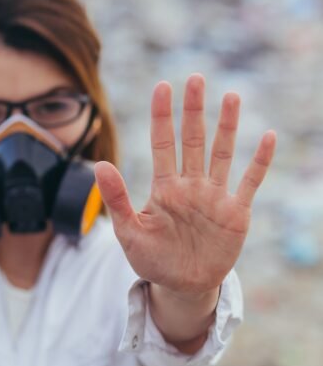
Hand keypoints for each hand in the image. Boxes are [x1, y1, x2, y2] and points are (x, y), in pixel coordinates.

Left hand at [93, 74, 275, 296]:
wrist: (181, 286)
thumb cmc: (152, 258)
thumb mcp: (128, 231)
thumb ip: (115, 198)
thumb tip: (99, 164)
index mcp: (163, 188)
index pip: (162, 143)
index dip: (162, 116)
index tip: (162, 87)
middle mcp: (190, 185)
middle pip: (192, 140)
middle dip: (193, 111)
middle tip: (195, 79)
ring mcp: (214, 197)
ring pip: (221, 154)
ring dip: (226, 127)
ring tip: (230, 96)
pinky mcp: (235, 213)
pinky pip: (249, 182)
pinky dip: (259, 161)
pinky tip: (266, 136)